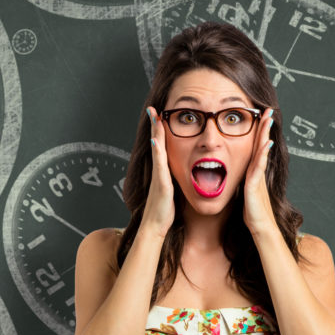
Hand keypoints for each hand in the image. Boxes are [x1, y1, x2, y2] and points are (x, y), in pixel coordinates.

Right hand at [139, 106, 174, 238]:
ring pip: (157, 148)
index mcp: (163, 171)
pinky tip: (157, 139)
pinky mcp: (161, 182)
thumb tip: (180, 176)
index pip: (162, 146)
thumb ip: (173, 182)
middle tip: (153, 108)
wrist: (156, 225)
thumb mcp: (171, 191)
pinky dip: (158, 150)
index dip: (160, 131)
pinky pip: (159, 163)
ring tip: (154, 116)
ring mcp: (158, 175)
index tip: (160, 116)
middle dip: (155, 125)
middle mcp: (158, 170)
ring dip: (155, 131)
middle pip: (157, 143)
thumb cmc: (165, 211)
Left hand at [242, 108, 276, 235]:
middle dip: (265, 127)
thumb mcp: (245, 194)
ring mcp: (258, 178)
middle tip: (268, 110)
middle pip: (262, 144)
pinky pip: (258, 167)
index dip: (259, 133)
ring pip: (262, 151)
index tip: (260, 118)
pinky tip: (265, 143)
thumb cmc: (253, 215)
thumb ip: (243, 183)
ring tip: (268, 119)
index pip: (256, 148)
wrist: (261, 229)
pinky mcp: (255, 186)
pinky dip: (262, 154)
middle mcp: (258, 172)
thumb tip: (236, 176)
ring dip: (265, 134)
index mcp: (254, 173)